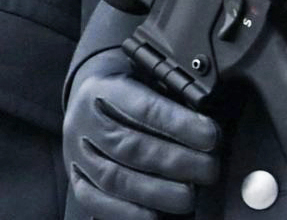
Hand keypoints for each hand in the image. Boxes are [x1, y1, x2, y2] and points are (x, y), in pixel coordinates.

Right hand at [65, 53, 222, 218]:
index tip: (210, 137)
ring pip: (113, 177)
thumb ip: (172, 99)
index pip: (142, 107)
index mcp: (102, 89)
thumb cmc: (129, 93)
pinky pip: (94, 200)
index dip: (179, 124)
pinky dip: (126, 212)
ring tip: (189, 196)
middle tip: (208, 170)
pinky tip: (154, 215)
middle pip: (129, 146)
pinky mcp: (76, 178)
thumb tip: (208, 128)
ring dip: (157, 192)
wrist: (89, 99)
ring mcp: (76, 152)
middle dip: (175, 162)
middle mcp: (83, 121)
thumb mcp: (147, 79)